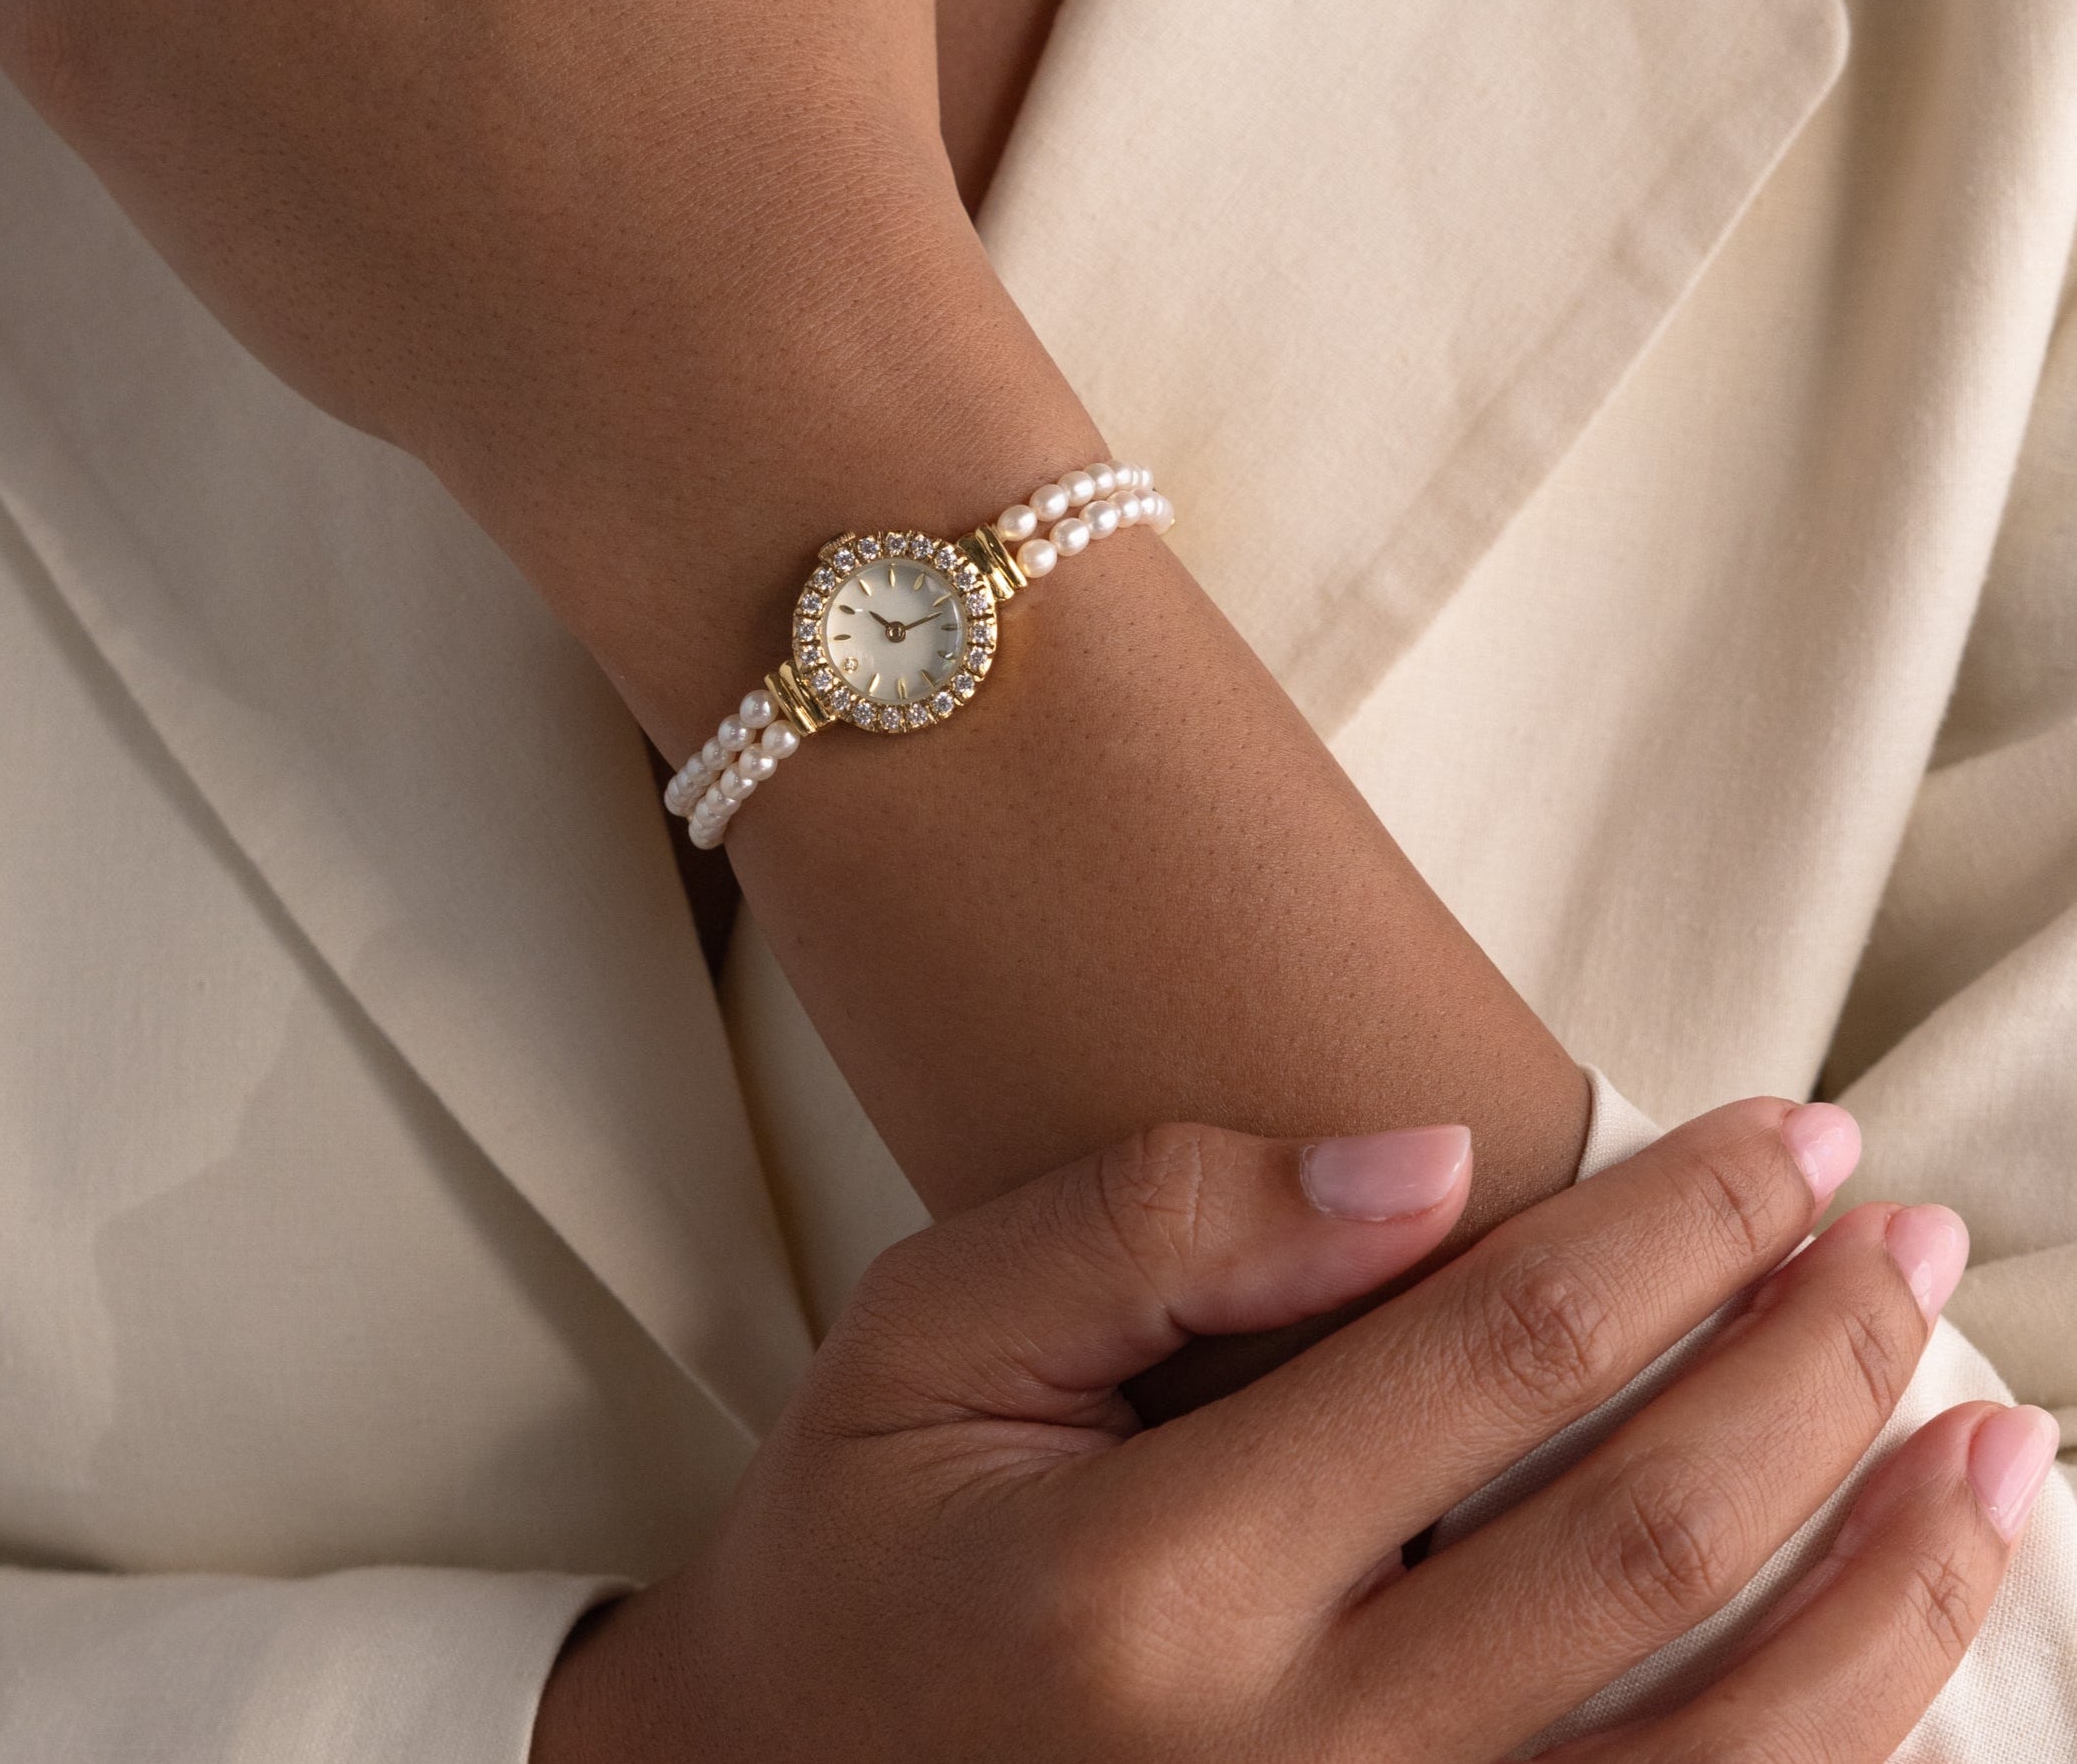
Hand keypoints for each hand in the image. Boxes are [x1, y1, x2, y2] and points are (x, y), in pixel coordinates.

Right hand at [533, 1102, 2046, 1761]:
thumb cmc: (870, 1549)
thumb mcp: (934, 1332)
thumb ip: (1157, 1225)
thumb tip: (1433, 1168)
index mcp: (1154, 1581)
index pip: (1501, 1352)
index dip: (1681, 1225)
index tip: (1787, 1133)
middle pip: (1650, 1542)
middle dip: (1816, 1362)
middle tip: (1906, 1230)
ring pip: (1734, 1758)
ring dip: (1895, 1586)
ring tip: (1995, 1439)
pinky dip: (1831, 1758)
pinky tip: (1902, 1648)